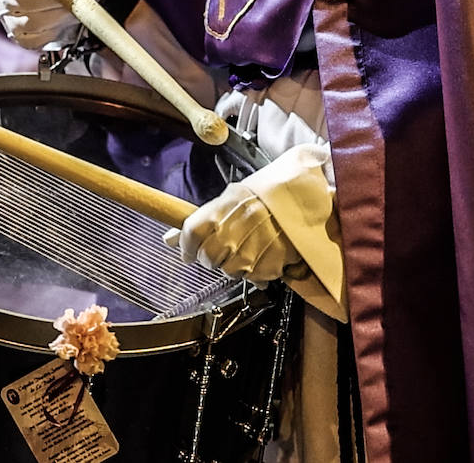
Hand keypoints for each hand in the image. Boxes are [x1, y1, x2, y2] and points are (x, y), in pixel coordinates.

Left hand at [164, 144, 333, 285]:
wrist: (304, 198)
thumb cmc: (266, 196)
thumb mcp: (231, 198)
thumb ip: (201, 219)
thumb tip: (169, 239)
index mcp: (222, 209)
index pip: (191, 234)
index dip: (187, 247)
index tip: (189, 252)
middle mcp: (234, 230)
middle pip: (208, 258)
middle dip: (212, 257)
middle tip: (224, 248)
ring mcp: (253, 250)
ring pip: (230, 272)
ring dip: (235, 265)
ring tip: (249, 248)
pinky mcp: (271, 265)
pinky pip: (254, 277)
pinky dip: (257, 271)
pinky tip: (264, 254)